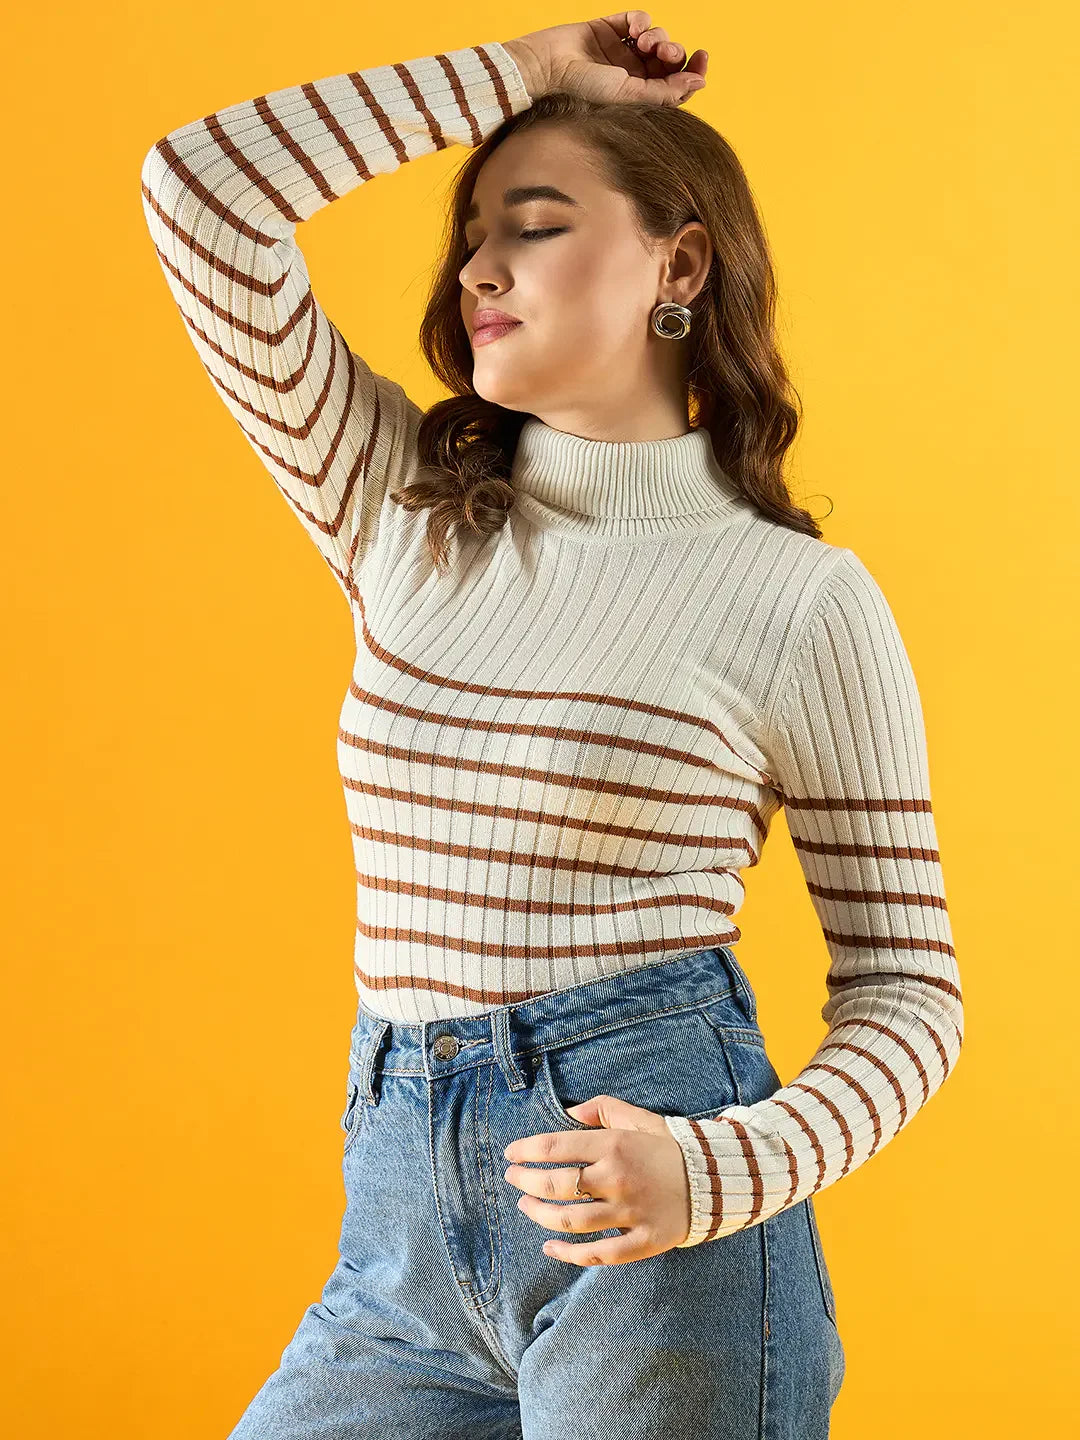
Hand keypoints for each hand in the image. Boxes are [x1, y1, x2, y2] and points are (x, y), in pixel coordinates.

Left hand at [502, 1093, 692, 1264]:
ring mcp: (629, 1213)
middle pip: (555, 1185)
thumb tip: (567, 1111)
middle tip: (513, 1179)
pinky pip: (598, 1254)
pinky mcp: (642, 1241)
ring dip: (539, 1215)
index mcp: (614, 1145)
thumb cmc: (670, 1147)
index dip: (525, 1151)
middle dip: (525, 1182)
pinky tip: (550, 1248)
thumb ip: (602, 1109)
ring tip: (526, 1207)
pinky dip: (568, 1254)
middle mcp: (617, 1179)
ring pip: (570, 1220)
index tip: (511, 1154)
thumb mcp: (639, 1118)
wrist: (718, 1180)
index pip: (555, 1147)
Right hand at [503, 11, 707, 107]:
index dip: (692, 71)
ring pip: (657, 37)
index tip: (701, 58)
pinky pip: (638, 19)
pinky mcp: (612, 29)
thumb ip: (666, 92)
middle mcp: (633, 74)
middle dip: (673, 52)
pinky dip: (641, 20)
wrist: (550, 66)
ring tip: (642, 42)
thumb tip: (700, 82)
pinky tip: (634, 29)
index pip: (675, 84)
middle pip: (669, 60)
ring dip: (657, 36)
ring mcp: (623, 51)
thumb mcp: (630, 96)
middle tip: (664, 53)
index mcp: (639, 96)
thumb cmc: (585, 88)